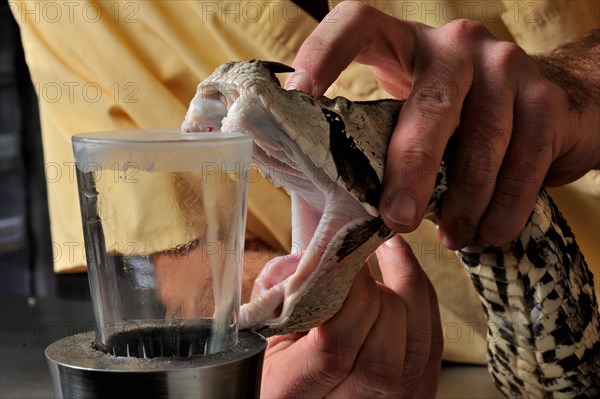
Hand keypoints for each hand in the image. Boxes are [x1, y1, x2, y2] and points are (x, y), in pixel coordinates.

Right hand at [257, 235, 442, 397]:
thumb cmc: (281, 373)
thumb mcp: (264, 338)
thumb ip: (275, 296)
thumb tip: (309, 257)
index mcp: (296, 394)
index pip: (336, 347)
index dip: (349, 295)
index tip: (346, 258)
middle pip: (383, 348)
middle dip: (381, 289)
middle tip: (366, 253)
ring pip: (419, 344)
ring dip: (410, 286)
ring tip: (391, 250)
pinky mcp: (416, 397)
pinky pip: (434, 346)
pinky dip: (425, 303)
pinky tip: (407, 277)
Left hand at [287, 1, 599, 248]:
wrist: (547, 105)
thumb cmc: (455, 119)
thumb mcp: (408, 111)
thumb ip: (376, 137)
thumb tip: (325, 199)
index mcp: (405, 43)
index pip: (357, 25)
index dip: (324, 51)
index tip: (298, 94)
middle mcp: (456, 45)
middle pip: (430, 104)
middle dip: (411, 168)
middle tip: (396, 218)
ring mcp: (506, 68)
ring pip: (481, 143)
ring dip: (463, 202)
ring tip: (449, 238)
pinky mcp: (546, 101)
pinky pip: (523, 166)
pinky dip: (502, 210)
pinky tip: (485, 233)